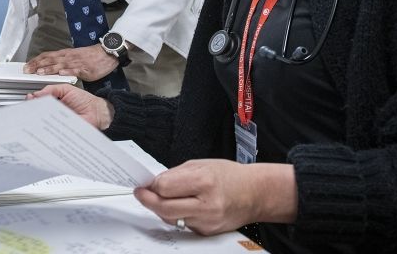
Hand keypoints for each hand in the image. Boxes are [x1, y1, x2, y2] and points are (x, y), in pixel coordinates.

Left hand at [23, 44, 117, 81]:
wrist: (106, 52)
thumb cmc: (91, 56)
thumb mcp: (74, 57)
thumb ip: (63, 63)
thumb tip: (52, 69)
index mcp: (65, 54)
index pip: (47, 56)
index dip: (36, 60)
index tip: (26, 65)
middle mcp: (68, 57)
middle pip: (50, 60)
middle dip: (37, 65)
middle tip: (27, 70)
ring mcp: (76, 62)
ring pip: (60, 65)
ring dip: (49, 68)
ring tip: (39, 72)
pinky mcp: (85, 69)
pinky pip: (75, 70)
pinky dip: (67, 72)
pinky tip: (61, 74)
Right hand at [26, 84, 114, 129]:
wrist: (97, 112)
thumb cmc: (84, 100)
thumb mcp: (67, 89)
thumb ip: (52, 89)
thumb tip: (38, 93)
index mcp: (54, 101)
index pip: (40, 100)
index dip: (33, 100)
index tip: (29, 98)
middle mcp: (53, 112)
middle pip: (39, 111)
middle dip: (32, 109)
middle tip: (30, 105)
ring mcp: (56, 122)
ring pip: (42, 121)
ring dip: (37, 118)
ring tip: (34, 113)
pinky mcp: (60, 131)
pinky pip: (50, 131)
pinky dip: (45, 128)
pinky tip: (42, 123)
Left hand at [133, 160, 297, 234]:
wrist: (254, 194)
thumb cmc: (230, 176)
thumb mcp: (202, 164)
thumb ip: (176, 174)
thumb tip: (155, 183)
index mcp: (204, 182)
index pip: (165, 188)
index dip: (152, 186)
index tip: (145, 184)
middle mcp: (206, 205)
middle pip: (164, 208)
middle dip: (148, 200)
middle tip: (141, 194)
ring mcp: (207, 221)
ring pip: (171, 218)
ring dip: (161, 208)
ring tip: (162, 197)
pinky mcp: (207, 232)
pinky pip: (183, 224)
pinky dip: (177, 215)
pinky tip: (181, 205)